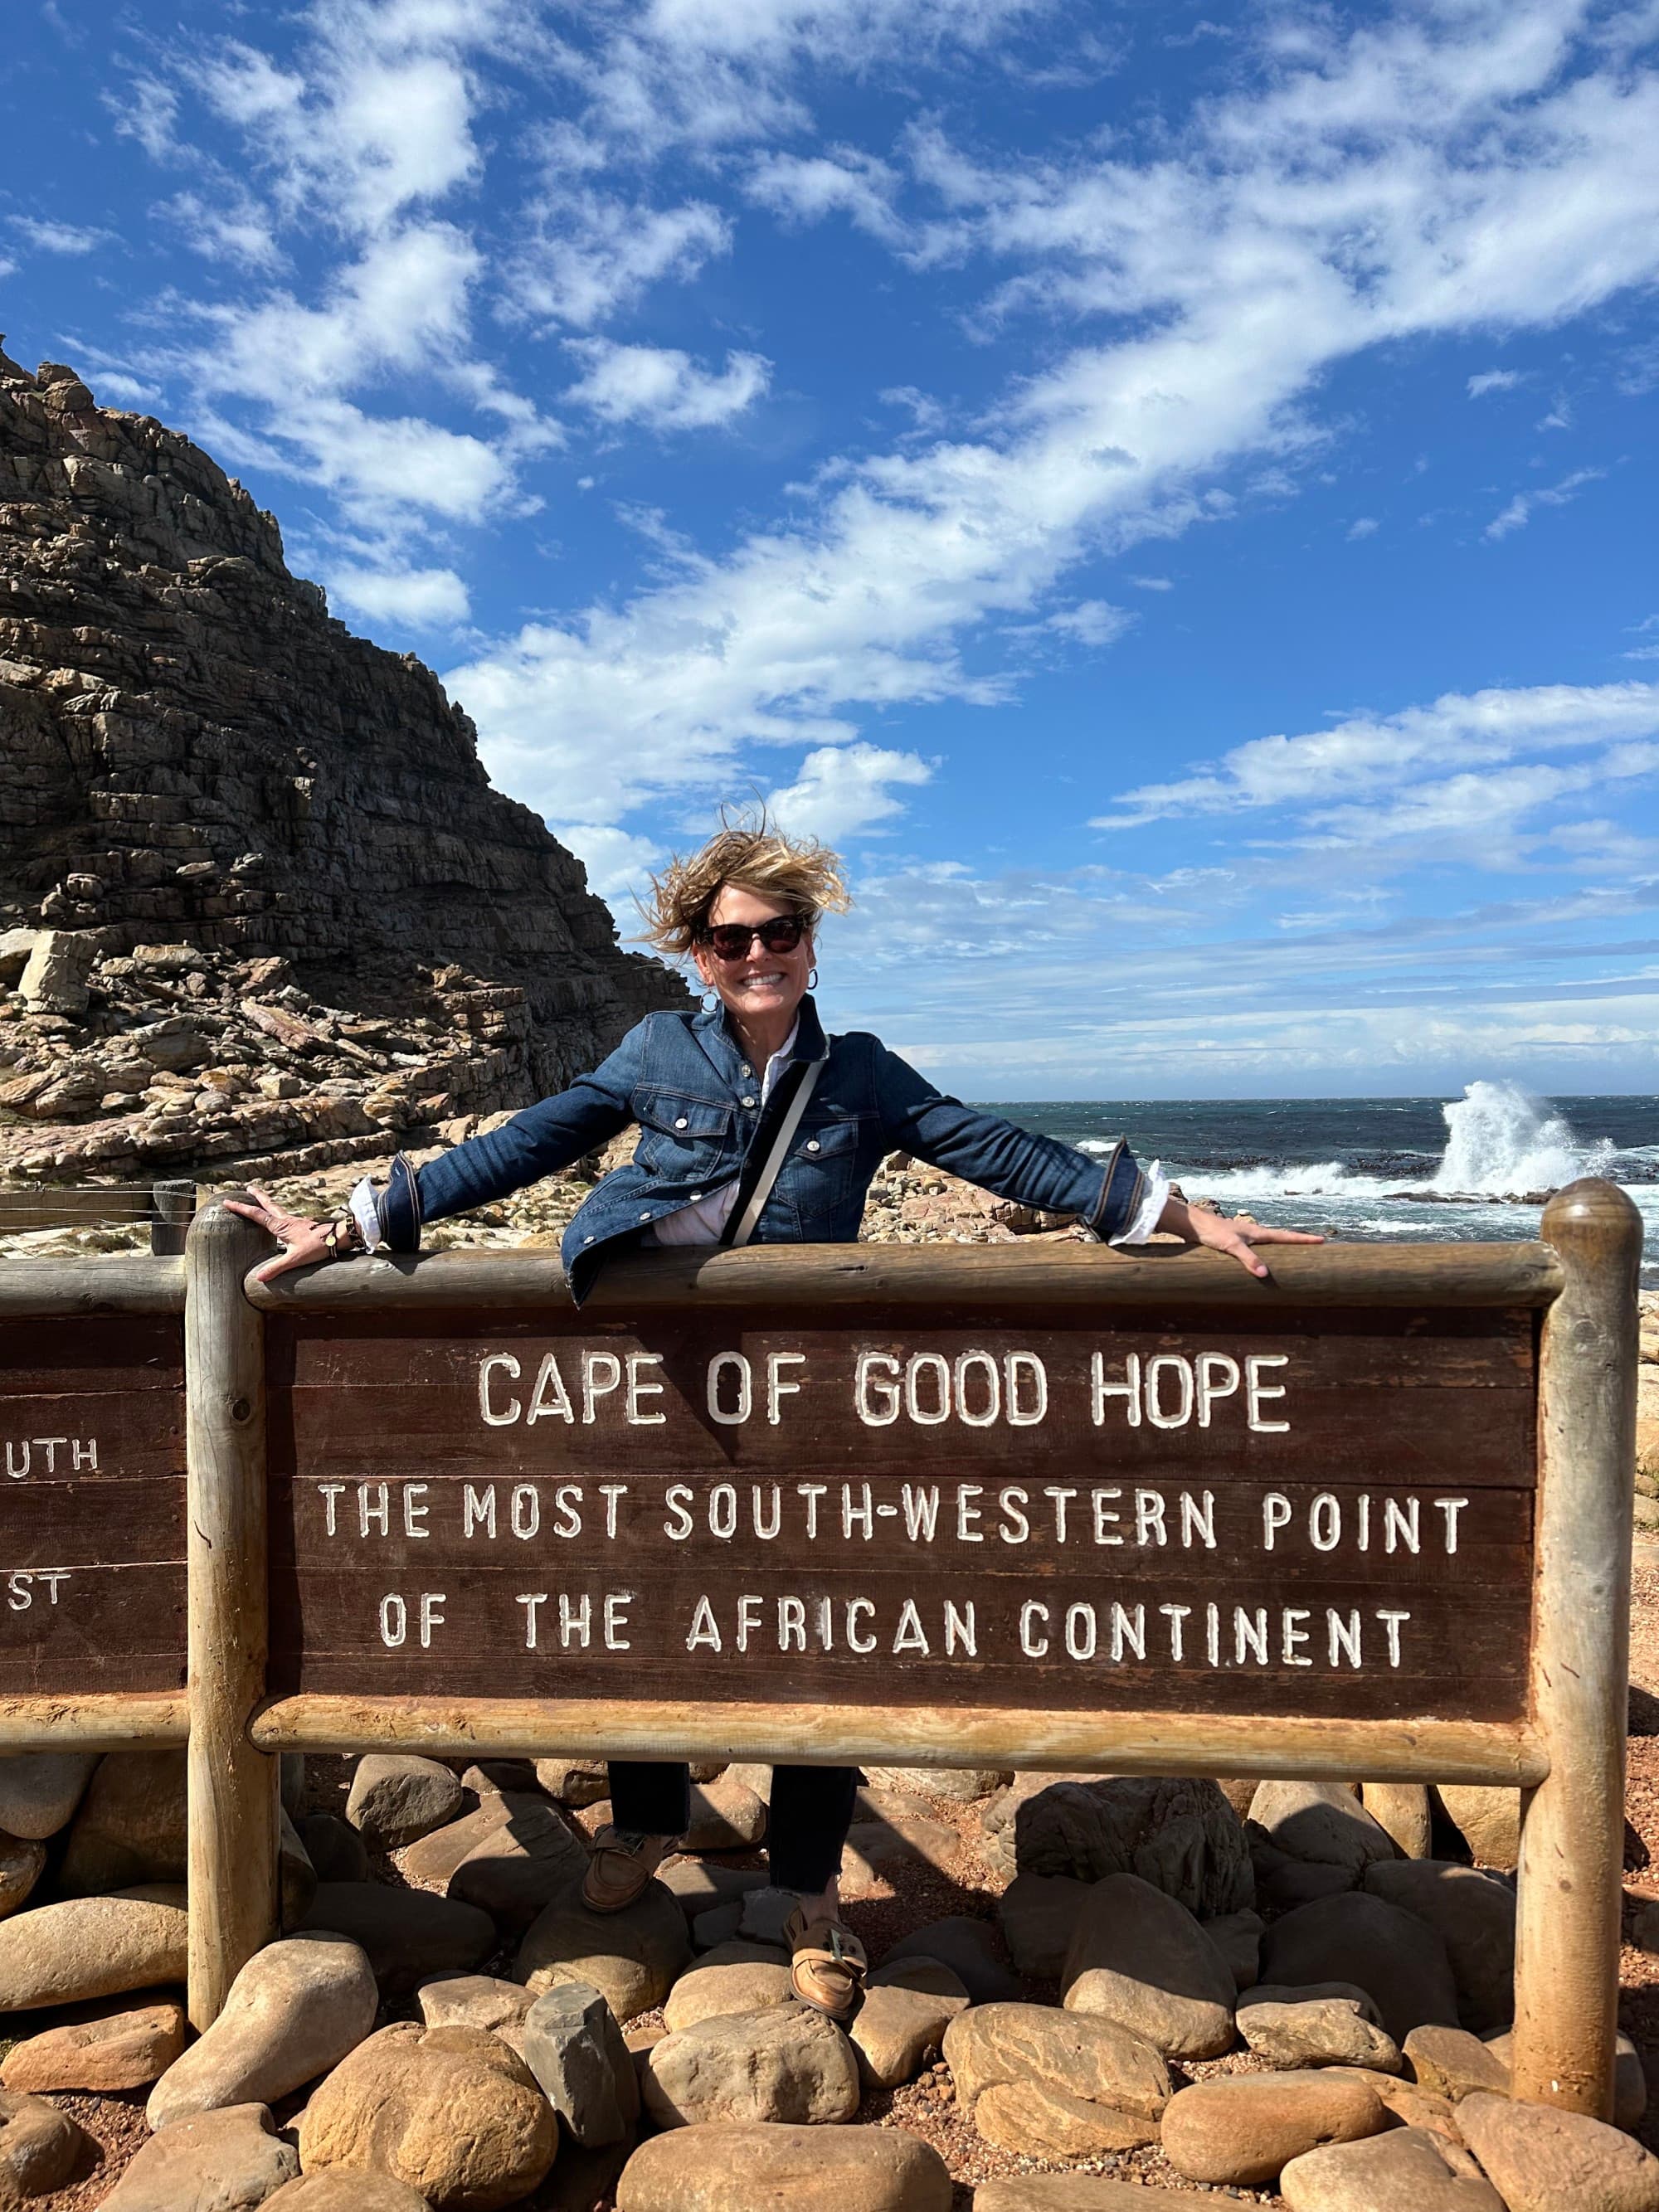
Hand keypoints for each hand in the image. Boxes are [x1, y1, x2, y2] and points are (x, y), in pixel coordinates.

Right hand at [225, 1183, 333, 1282]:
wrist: (338, 1238)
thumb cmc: (317, 1246)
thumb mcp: (294, 1259)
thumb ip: (276, 1268)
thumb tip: (259, 1278)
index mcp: (280, 1226)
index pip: (256, 1215)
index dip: (240, 1209)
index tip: (227, 1202)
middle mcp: (286, 1220)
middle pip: (268, 1204)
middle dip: (257, 1196)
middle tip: (248, 1187)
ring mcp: (295, 1221)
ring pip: (278, 1208)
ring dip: (268, 1203)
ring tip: (262, 1200)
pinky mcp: (303, 1225)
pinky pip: (286, 1216)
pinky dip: (278, 1213)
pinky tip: (282, 1219)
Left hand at [1161, 1196, 1323, 1279]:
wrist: (1193, 1225)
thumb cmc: (1212, 1232)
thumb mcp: (1232, 1247)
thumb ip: (1249, 1259)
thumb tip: (1265, 1274)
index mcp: (1258, 1233)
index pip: (1286, 1236)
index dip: (1304, 1239)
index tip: (1322, 1240)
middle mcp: (1254, 1233)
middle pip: (1282, 1239)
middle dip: (1298, 1243)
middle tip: (1314, 1245)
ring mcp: (1245, 1238)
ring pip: (1269, 1244)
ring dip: (1283, 1248)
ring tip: (1295, 1255)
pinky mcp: (1235, 1243)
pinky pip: (1257, 1250)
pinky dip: (1266, 1255)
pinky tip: (1263, 1261)